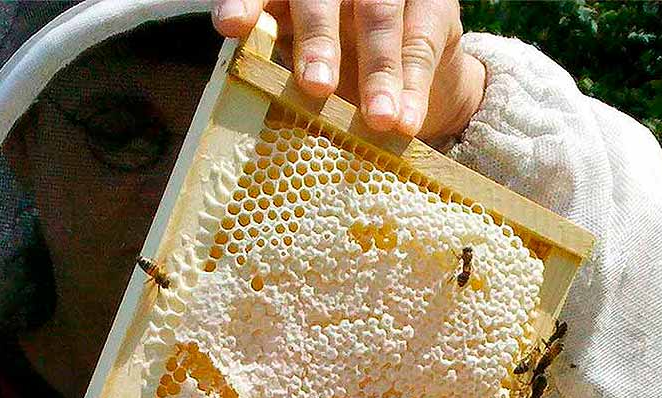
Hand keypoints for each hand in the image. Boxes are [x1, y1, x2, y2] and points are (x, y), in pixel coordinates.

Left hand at [212, 0, 486, 140]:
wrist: (406, 72)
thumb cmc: (338, 68)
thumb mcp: (302, 66)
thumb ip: (276, 68)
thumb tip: (248, 101)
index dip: (246, 3)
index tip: (230, 26)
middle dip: (318, 41)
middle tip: (315, 87)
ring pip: (379, 17)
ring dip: (379, 72)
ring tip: (377, 120)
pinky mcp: (431, 3)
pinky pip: (421, 43)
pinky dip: (413, 87)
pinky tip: (405, 122)